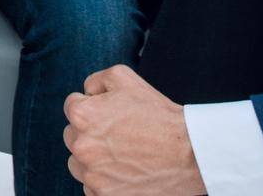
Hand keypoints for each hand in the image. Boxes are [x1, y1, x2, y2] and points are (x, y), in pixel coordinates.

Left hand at [62, 65, 206, 195]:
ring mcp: (91, 175)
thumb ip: (95, 80)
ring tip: (122, 154)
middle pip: (72, 136)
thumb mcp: (125, 78)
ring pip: (78, 164)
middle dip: (90, 132)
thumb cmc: (159, 116)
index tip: (112, 114)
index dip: (93, 106)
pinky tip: (125, 172)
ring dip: (93, 159)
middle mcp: (81, 146)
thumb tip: (85, 92)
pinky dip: (104, 181)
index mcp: (82, 115)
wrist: (190, 154)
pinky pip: (91, 187)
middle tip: (119, 134)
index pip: (72, 106)